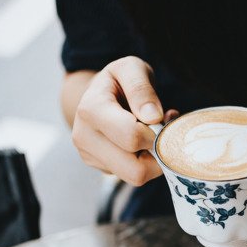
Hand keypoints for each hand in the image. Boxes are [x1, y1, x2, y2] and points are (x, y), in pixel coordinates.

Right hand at [69, 56, 177, 185]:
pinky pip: (132, 176)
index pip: (132, 137)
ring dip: (153, 160)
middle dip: (157, 154)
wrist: (97, 95)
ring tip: (153, 136)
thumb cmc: (118, 81)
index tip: (161, 119)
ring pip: (136, 177)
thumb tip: (153, 117)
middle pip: (135, 169)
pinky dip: (145, 163)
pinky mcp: (100, 168)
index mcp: (91, 109)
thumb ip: (141, 88)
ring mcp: (90, 156)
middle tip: (162, 133)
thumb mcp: (131, 68)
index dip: (156, 133)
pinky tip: (143, 143)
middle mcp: (84, 137)